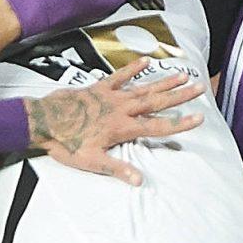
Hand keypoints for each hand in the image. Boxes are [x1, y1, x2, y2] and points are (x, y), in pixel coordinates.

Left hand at [24, 62, 203, 185]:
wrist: (43, 121)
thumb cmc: (66, 144)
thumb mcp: (91, 161)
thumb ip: (117, 169)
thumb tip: (139, 180)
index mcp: (122, 128)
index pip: (157, 127)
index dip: (180, 124)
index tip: (199, 118)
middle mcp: (121, 109)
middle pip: (156, 102)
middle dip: (179, 96)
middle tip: (200, 87)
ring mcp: (111, 96)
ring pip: (143, 87)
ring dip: (163, 81)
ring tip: (183, 75)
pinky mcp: (99, 87)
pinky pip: (119, 76)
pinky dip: (132, 69)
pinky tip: (146, 61)